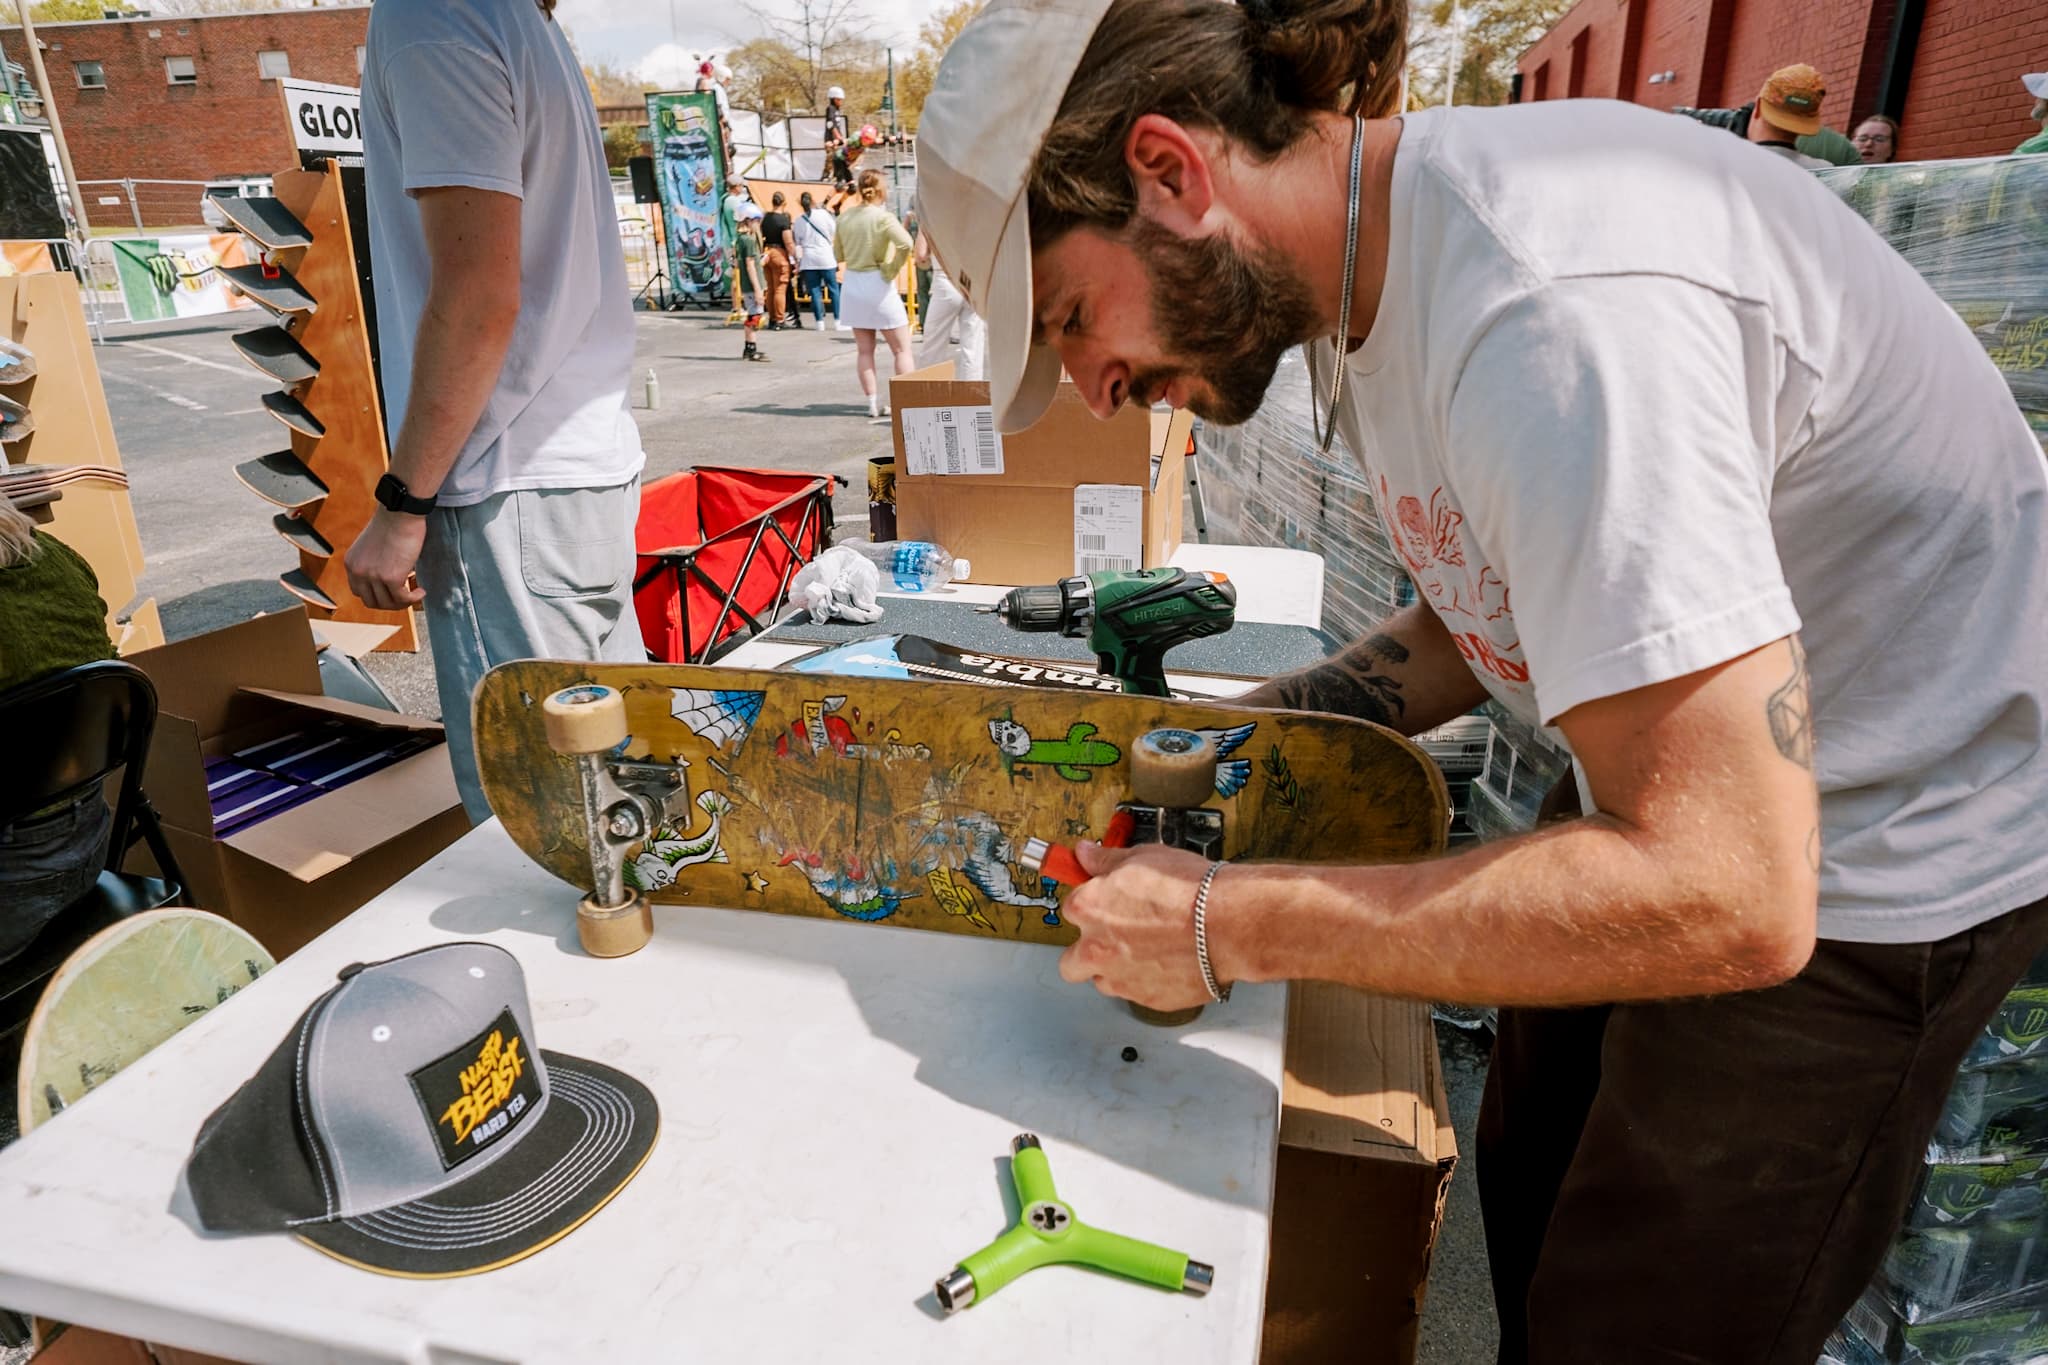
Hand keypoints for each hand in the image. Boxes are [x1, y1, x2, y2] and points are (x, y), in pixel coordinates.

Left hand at [344, 509, 427, 611]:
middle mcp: (358, 572)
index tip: (391, 591)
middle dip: (390, 602)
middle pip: (371, 602)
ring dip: (403, 602)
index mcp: (351, 563)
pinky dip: (413, 599)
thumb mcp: (373, 545)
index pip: (358, 591)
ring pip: (387, 604)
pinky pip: (402, 599)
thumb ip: (373, 561)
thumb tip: (388, 574)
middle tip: (405, 595)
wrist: (400, 512)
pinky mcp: (391, 578)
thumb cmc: (392, 522)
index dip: (376, 594)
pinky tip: (421, 592)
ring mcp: (373, 576)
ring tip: (415, 593)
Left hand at [1057, 842, 1224, 1010]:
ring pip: (1103, 982)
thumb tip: (1085, 854)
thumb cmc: (1189, 891)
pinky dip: (1148, 982)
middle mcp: (1096, 949)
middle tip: (1113, 938)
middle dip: (1087, 951)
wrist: (1226, 925)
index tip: (1103, 902)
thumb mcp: (1143, 857)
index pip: (1071, 908)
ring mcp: (1120, 979)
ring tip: (1146, 952)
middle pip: (1071, 962)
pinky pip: (1138, 994)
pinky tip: (1168, 963)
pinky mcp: (1148, 999)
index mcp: (1088, 909)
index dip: (1091, 904)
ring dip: (1115, 970)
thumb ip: (1105, 861)